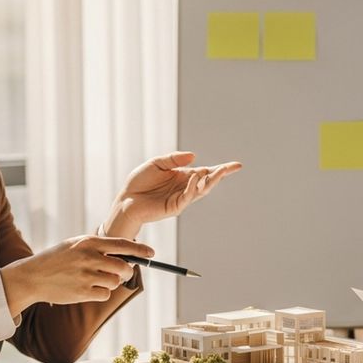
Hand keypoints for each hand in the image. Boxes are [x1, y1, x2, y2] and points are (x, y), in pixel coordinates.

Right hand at [0, 236, 154, 314]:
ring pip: (115, 282)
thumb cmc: (57, 259)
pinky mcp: (82, 292)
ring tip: (96, 279)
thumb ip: (98, 246)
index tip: (151, 254)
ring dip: (112, 283)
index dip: (140, 250)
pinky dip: (102, 293)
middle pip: (124, 267)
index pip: (123, 245)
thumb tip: (127, 253)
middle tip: (123, 273)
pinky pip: (105, 294)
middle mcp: (89, 257)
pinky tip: (89, 288)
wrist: (33, 276)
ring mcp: (86, 276)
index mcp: (89, 242)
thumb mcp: (76, 244)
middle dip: (127, 272)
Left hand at [112, 152, 241, 227]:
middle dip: (221, 174)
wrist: (126, 200)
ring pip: (201, 190)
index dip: (221, 169)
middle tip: (233, 167)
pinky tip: (194, 177)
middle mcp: (185, 187)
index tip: (237, 165)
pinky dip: (192, 187)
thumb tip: (194, 156)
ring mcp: (181, 198)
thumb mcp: (157, 163)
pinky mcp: (174, 207)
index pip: (206, 171)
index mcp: (182, 176)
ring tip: (218, 171)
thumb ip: (174, 158)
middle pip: (208, 181)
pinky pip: (187, 196)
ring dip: (210, 180)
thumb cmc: (139, 182)